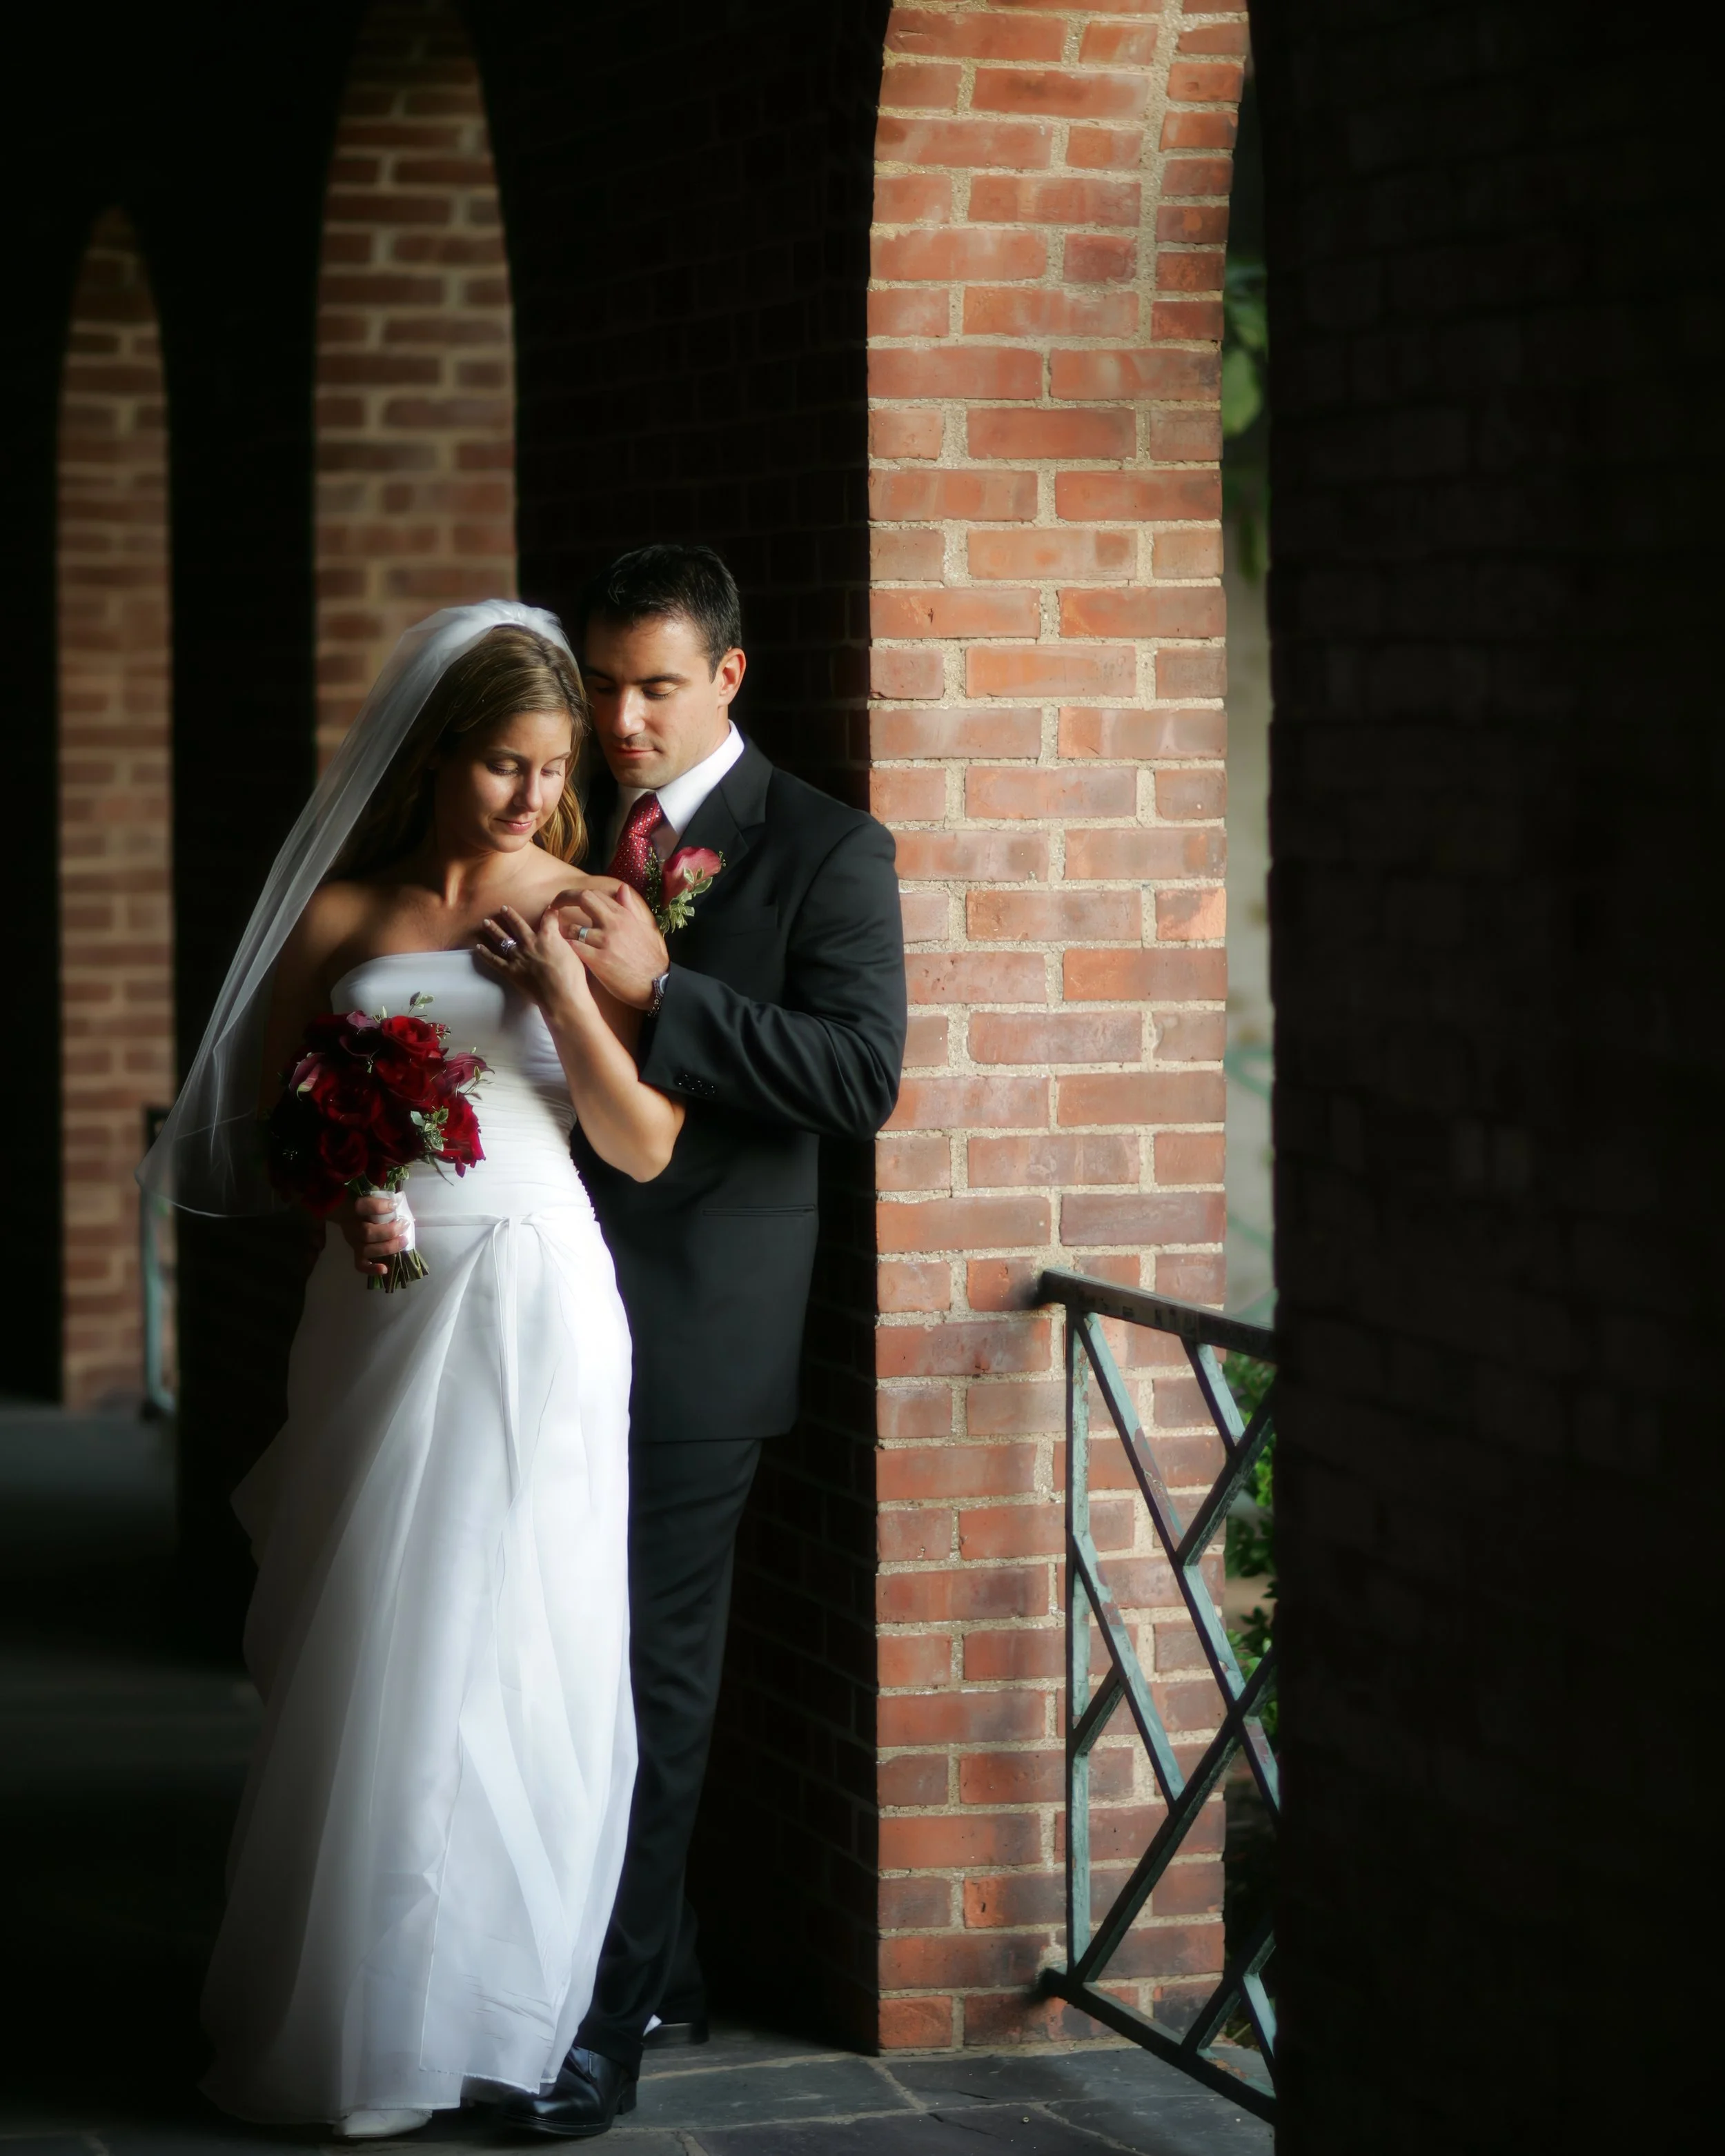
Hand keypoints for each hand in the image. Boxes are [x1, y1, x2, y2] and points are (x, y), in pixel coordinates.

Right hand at [335, 1191, 404, 1278]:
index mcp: (352, 1208)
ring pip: (366, 1249)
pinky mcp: (356, 1253)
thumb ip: (381, 1198)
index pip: (361, 1207)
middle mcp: (350, 1226)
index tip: (394, 1205)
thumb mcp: (369, 1194)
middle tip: (404, 1224)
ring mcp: (353, 1241)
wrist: (344, 1210)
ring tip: (403, 1241)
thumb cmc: (364, 1203)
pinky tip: (385, 1269)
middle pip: (367, 1232)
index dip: (379, 1207)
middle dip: (389, 1231)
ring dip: (387, 1247)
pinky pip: (360, 1265)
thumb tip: (399, 1204)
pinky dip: (372, 1269)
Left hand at [474, 902, 592, 1017]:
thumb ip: (564, 943)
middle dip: (510, 915)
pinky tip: (478, 947)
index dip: (550, 913)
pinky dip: (485, 954)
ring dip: (493, 929)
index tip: (549, 909)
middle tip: (502, 908)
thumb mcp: (573, 953)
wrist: (561, 996)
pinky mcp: (511, 971)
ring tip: (486, 922)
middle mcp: (530, 943)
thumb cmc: (572, 977)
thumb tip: (560, 937)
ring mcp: (518, 957)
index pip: (548, 919)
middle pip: (518, 925)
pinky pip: (494, 960)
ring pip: (503, 939)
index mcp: (548, 937)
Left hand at [552, 882, 668, 1009]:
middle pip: (583, 899)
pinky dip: (566, 947)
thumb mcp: (646, 928)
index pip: (595, 894)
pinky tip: (563, 952)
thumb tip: (622, 889)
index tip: (567, 900)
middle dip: (563, 899)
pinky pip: (574, 948)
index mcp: (624, 915)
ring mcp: (605, 942)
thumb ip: (631, 908)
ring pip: (573, 927)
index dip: (576, 895)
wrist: (658, 984)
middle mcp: (613, 924)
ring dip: (563, 931)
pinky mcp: (598, 961)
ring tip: (557, 936)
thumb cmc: (652, 958)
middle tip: (553, 907)